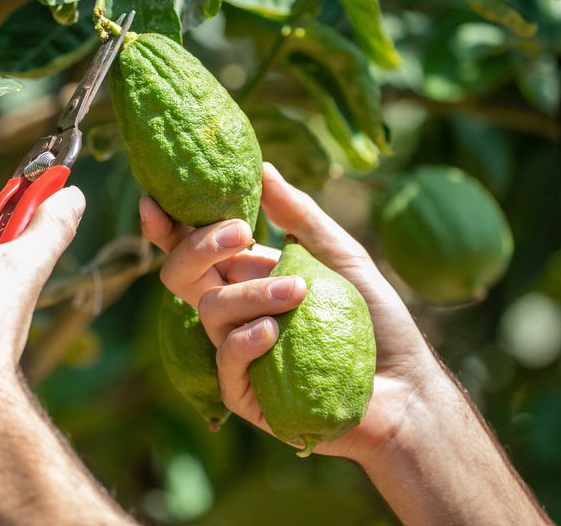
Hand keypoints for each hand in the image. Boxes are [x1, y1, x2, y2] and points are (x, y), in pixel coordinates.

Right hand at [140, 163, 436, 460]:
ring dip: (249, 294)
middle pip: (181, 276)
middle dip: (198, 247)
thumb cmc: (373, 318)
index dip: (168, 228)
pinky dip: (244, 341)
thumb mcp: (340, 254)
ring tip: (298, 291)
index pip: (193, 250)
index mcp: (246, 277)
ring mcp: (238, 353)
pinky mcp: (247, 393)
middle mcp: (234, 312)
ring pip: (209, 312)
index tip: (154, 200)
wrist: (406, 384)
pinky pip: (225, 362)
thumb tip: (262, 168)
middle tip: (241, 231)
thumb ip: (300, 216)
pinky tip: (273, 332)